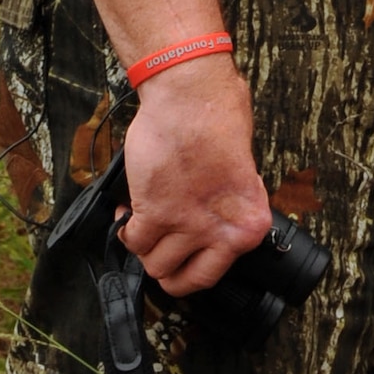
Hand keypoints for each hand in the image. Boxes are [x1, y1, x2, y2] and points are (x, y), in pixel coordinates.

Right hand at [118, 55, 272, 293]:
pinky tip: (130, 209)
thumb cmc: (219, 120)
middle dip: (162, 260)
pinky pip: (131, 239)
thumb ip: (229, 209)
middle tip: (159, 240)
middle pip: (175, 277)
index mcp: (248, 225)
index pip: (209, 276)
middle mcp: (221, 232)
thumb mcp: (243, 174)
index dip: (187, 266)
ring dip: (144, 242)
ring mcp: (187, 225)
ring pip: (151, 262)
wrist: (193, 95)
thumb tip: (212, 229)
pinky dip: (125, 226)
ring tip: (145, 220)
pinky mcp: (154, 212)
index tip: (178, 258)